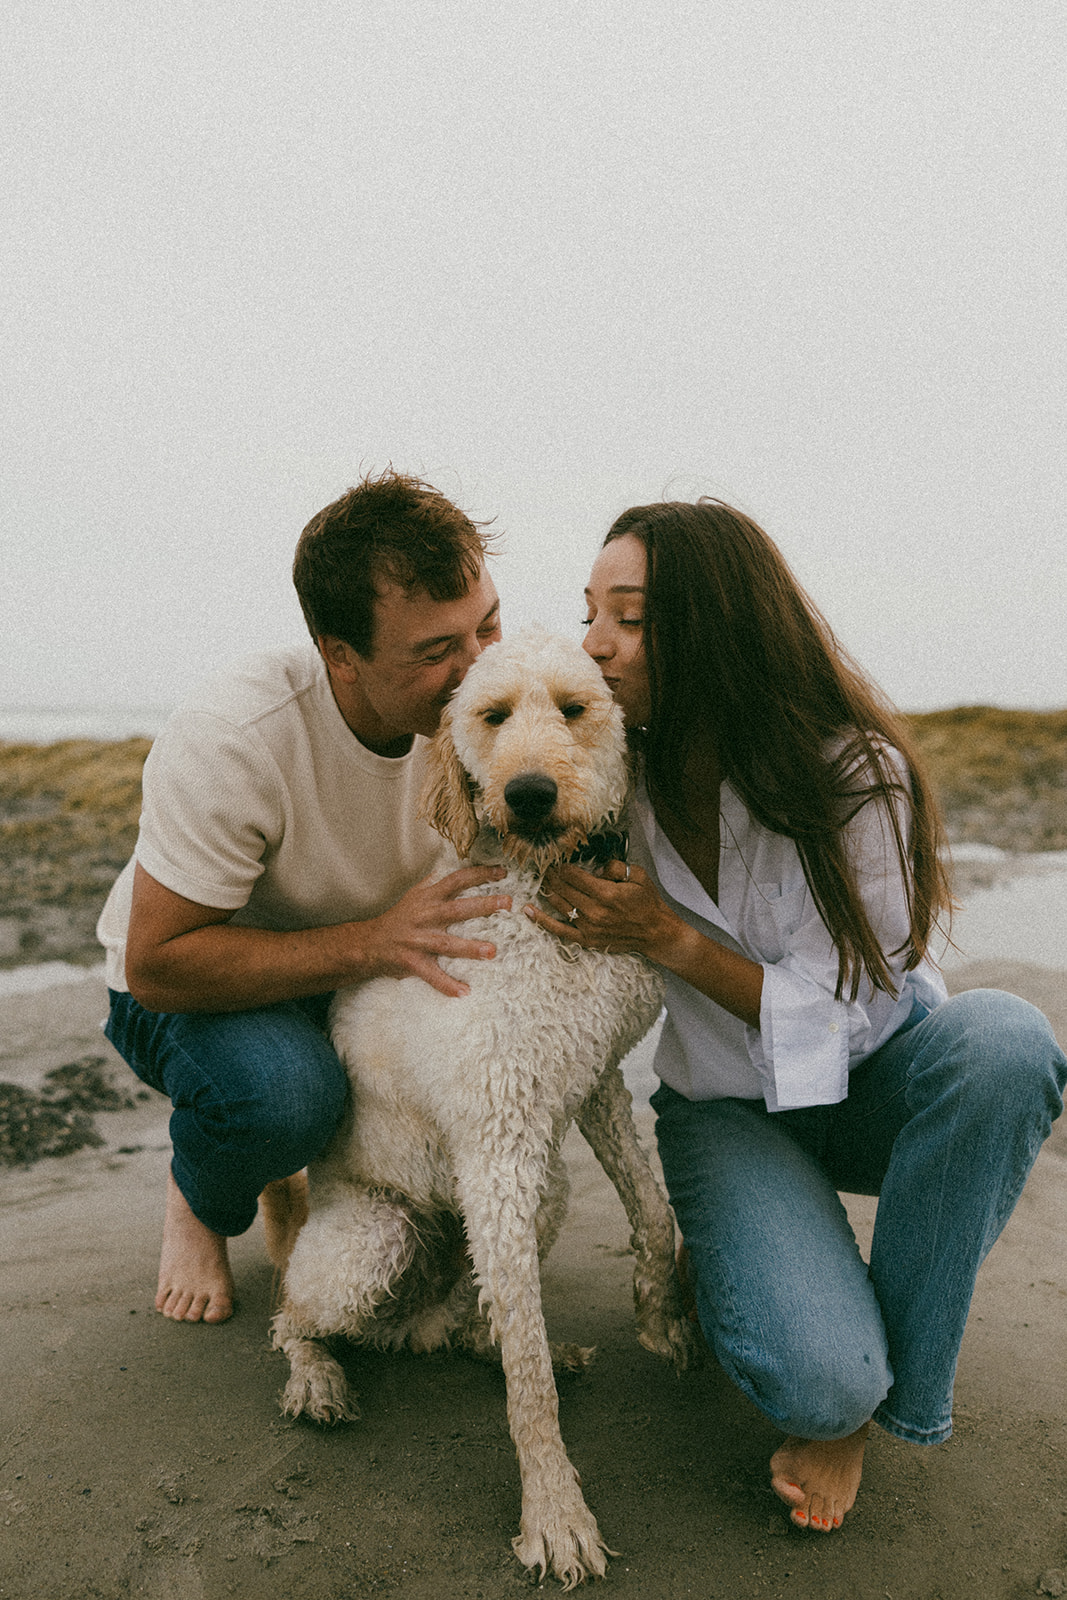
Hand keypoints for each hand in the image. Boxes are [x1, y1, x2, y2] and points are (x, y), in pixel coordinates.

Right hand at [361, 865, 511, 997]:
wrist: (368, 943)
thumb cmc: (398, 918)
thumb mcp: (414, 895)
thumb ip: (433, 882)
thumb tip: (450, 864)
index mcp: (428, 898)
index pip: (456, 880)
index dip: (479, 874)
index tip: (502, 872)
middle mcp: (425, 916)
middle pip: (457, 909)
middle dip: (482, 905)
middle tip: (507, 903)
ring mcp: (418, 940)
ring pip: (447, 944)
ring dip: (469, 948)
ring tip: (491, 951)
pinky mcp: (412, 962)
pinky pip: (432, 975)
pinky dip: (447, 985)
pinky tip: (464, 992)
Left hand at [524, 858, 683, 961]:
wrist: (656, 933)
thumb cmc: (648, 902)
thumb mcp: (639, 875)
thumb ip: (615, 866)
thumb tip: (595, 867)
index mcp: (606, 893)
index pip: (573, 875)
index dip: (562, 865)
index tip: (557, 858)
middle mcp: (594, 911)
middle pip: (562, 888)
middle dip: (551, 874)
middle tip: (545, 865)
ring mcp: (588, 927)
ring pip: (558, 904)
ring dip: (547, 889)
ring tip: (541, 879)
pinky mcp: (586, 939)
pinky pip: (558, 929)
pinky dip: (542, 920)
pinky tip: (528, 910)